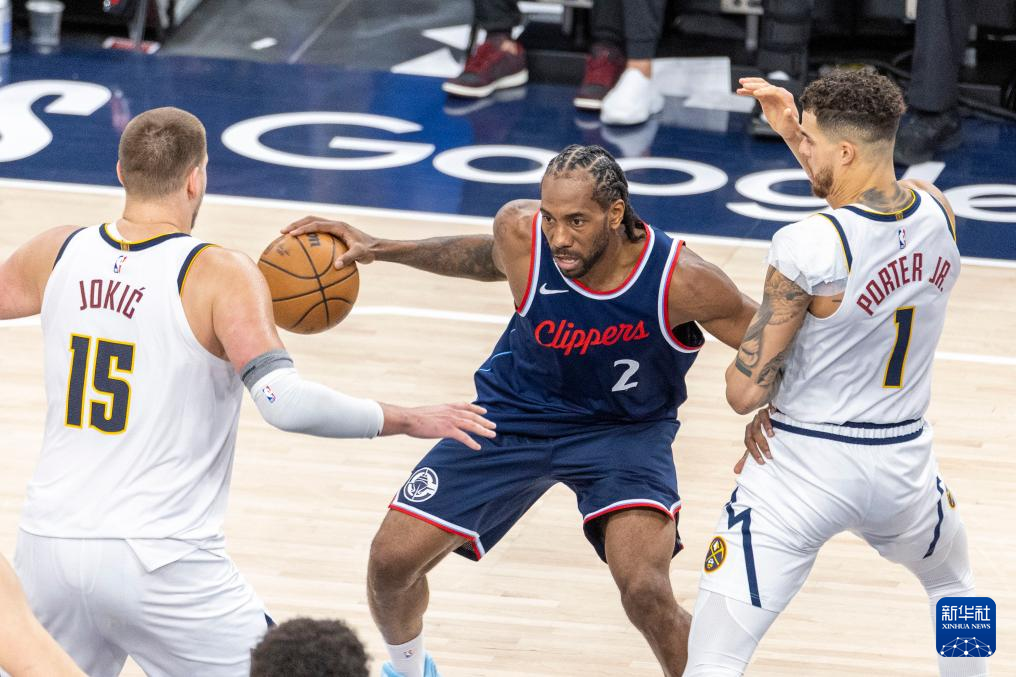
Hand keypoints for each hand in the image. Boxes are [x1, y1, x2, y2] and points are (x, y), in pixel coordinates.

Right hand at [283, 216, 378, 269]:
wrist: (376, 247)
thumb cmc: (369, 250)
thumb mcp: (360, 254)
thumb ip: (349, 258)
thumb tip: (337, 266)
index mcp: (338, 226)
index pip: (317, 224)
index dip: (303, 228)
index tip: (292, 234)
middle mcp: (334, 224)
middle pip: (311, 220)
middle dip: (296, 225)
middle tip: (283, 232)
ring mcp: (334, 229)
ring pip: (313, 224)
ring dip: (300, 228)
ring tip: (287, 237)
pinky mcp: (334, 234)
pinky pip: (318, 234)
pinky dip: (308, 238)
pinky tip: (301, 249)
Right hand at [380, 403, 495, 449]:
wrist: (408, 419)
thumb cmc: (414, 417)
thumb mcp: (429, 412)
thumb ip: (438, 415)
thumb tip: (438, 419)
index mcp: (446, 406)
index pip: (465, 405)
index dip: (476, 408)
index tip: (484, 411)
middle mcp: (451, 412)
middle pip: (472, 416)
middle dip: (484, 421)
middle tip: (494, 426)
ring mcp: (450, 420)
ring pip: (472, 425)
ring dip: (483, 431)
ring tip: (492, 435)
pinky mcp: (447, 430)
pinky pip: (463, 437)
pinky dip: (472, 442)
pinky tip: (478, 447)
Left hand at [733, 406, 773, 473]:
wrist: (776, 419)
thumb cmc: (765, 436)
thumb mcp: (757, 447)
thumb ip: (747, 458)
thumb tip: (735, 471)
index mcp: (749, 433)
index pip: (748, 442)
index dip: (753, 453)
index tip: (761, 462)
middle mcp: (752, 425)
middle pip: (752, 434)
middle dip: (760, 446)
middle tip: (769, 456)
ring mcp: (758, 417)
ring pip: (757, 425)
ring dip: (764, 434)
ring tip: (772, 440)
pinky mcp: (766, 411)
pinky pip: (763, 415)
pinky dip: (767, 422)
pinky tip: (772, 430)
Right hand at [736, 77, 801, 140]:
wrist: (787, 127)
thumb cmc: (790, 126)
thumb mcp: (790, 123)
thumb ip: (789, 117)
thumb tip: (787, 111)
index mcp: (786, 97)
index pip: (775, 90)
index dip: (765, 91)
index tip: (755, 94)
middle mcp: (779, 93)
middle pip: (766, 85)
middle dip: (755, 85)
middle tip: (744, 85)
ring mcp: (772, 95)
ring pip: (760, 86)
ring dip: (750, 84)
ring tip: (740, 83)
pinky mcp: (765, 98)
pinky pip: (756, 92)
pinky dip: (748, 91)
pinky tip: (739, 91)